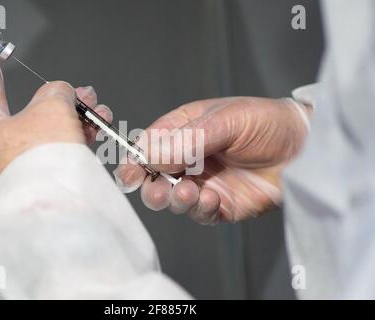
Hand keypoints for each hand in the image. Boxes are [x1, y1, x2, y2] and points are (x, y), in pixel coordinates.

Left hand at [0, 40, 111, 202]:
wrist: (54, 216)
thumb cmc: (40, 168)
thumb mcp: (52, 109)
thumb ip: (56, 93)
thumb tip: (61, 94)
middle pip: (24, 116)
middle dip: (59, 102)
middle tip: (80, 95)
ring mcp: (8, 177)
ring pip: (41, 139)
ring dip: (72, 124)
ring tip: (97, 117)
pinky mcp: (29, 191)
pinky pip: (48, 160)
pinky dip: (68, 146)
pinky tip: (91, 138)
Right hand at [114, 97, 310, 224]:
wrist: (306, 149)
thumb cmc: (267, 123)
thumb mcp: (227, 120)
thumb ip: (190, 139)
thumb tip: (151, 154)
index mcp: (183, 131)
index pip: (149, 146)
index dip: (136, 160)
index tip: (131, 172)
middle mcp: (188, 159)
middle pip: (154, 177)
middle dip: (151, 185)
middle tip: (159, 187)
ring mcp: (203, 183)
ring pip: (173, 199)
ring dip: (174, 198)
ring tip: (188, 191)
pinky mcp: (220, 206)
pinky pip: (200, 213)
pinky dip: (200, 209)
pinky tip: (211, 198)